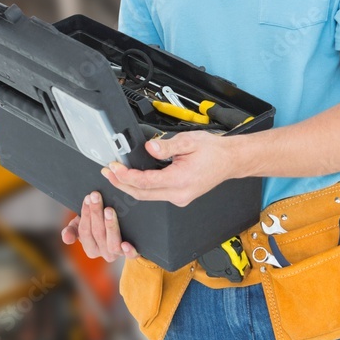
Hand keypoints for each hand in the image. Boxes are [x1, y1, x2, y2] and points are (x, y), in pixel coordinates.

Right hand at [61, 191, 138, 261]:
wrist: (122, 230)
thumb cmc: (98, 226)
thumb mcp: (82, 227)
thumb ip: (72, 230)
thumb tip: (67, 237)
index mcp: (90, 248)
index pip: (84, 231)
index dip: (85, 214)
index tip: (88, 197)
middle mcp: (103, 253)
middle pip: (97, 233)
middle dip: (96, 213)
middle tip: (96, 197)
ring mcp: (117, 254)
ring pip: (112, 243)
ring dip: (110, 226)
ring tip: (109, 210)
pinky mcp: (131, 253)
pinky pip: (131, 255)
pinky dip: (128, 251)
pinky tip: (126, 244)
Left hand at [102, 131, 238, 206]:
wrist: (230, 160)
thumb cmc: (214, 151)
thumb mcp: (189, 141)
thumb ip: (166, 146)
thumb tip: (149, 147)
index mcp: (181, 180)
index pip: (146, 182)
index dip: (126, 176)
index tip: (114, 168)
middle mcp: (180, 194)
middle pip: (142, 194)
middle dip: (122, 184)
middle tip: (108, 172)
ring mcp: (180, 198)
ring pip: (147, 197)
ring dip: (130, 186)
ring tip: (117, 174)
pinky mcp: (180, 197)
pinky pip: (156, 195)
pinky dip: (142, 187)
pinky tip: (135, 178)